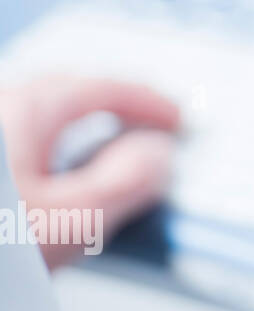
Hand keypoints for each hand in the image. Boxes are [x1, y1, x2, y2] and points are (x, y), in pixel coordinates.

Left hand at [0, 76, 180, 267]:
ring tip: (107, 153)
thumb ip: (126, 181)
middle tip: (150, 126)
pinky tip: (55, 178)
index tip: (178, 120)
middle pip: (67, 94)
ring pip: (41, 118)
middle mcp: (1, 109)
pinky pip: (23, 140)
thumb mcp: (70, 220)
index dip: (148, 103)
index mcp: (27, 110)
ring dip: (80, 128)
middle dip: (114, 106)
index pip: (102, 89)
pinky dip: (53, 148)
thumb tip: (160, 154)